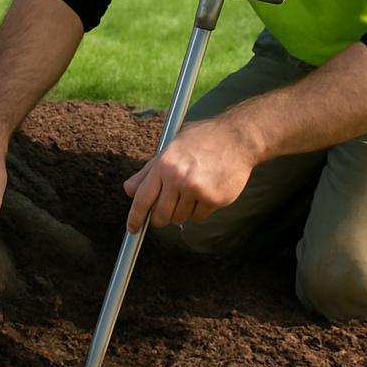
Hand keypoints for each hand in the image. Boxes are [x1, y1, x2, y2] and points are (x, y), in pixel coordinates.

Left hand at [123, 120, 256, 232]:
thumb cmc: (203, 140)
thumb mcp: (171, 147)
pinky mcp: (213, 199)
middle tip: (167, 211)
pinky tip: (207, 190)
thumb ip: (149, 170)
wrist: (237, 138)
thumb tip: (129, 190)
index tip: (133, 228)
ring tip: (193, 190)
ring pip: (180, 217)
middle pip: (160, 215)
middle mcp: (177, 177)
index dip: (135, 217)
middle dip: (161, 218)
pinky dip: (200, 209)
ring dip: (183, 211)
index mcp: (164, 164)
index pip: (142, 198)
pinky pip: (198, 216)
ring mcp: (195, 189)